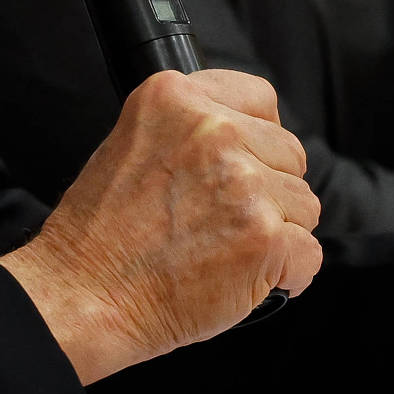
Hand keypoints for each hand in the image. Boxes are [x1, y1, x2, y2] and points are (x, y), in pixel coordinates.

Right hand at [0, 68, 320, 384]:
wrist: (83, 295)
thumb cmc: (98, 235)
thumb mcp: (130, 143)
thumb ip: (189, 130)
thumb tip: (246, 141)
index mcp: (175, 98)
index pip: (260, 99)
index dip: (255, 139)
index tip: (238, 165)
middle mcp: (213, 131)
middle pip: (289, 154)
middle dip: (267, 190)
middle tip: (219, 219)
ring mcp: (244, 184)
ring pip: (304, 204)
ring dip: (277, 232)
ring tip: (223, 249)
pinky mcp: (265, 237)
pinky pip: (309, 253)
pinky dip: (287, 275)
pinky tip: (244, 278)